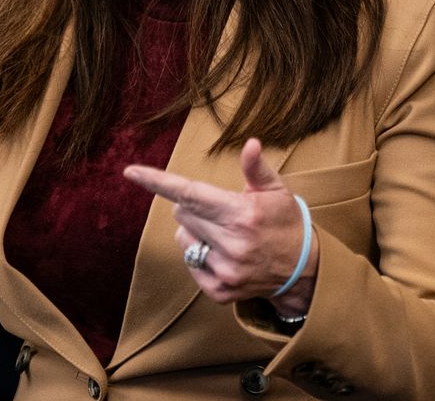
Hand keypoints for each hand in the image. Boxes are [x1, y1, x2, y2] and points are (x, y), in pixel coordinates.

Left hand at [124, 138, 318, 317]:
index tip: (131, 172)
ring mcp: (225, 271)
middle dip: (194, 207)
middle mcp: (232, 244)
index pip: (190, 193)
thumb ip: (256, 169)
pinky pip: (191, 264)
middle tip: (222, 211)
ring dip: (196, 232)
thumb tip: (250, 143)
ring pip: (184, 239)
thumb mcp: (276, 191)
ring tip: (226, 234)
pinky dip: (202, 256)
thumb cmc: (286, 222)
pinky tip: (226, 255)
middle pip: (182, 214)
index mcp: (242, 214)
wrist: (304, 271)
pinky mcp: (220, 292)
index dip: (157, 181)